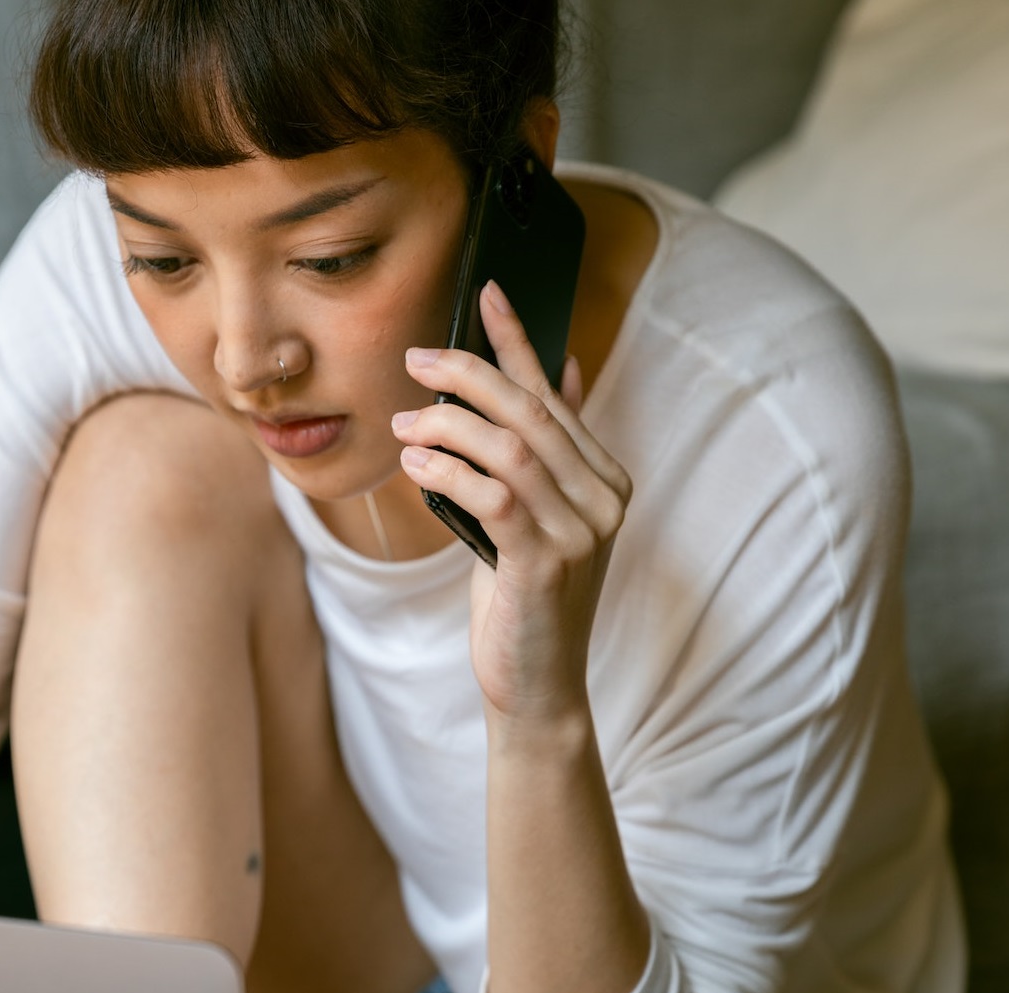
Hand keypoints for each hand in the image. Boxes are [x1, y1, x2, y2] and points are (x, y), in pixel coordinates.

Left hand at [392, 280, 630, 725]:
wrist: (537, 684)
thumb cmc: (526, 596)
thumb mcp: (535, 516)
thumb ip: (545, 450)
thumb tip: (562, 371)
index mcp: (603, 478)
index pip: (555, 393)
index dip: (517, 340)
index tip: (487, 291)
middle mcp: (603, 498)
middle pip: (531, 411)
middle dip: (468, 374)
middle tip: (415, 359)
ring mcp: (581, 532)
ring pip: (511, 447)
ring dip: (448, 426)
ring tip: (405, 426)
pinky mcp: (546, 564)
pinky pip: (495, 495)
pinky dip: (449, 473)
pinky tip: (416, 467)